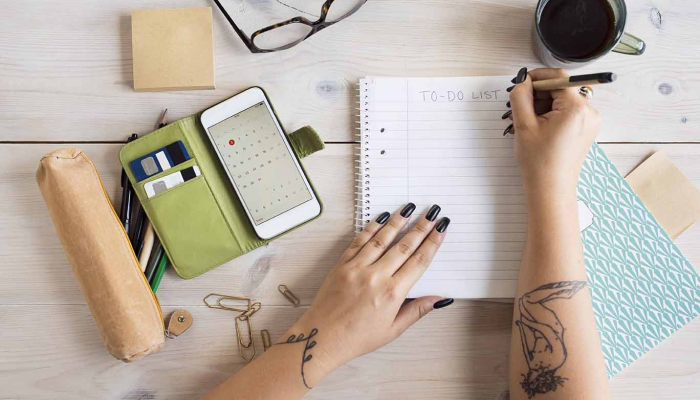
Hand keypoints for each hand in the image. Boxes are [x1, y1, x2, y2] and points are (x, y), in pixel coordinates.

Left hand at [283, 204, 451, 384]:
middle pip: (404, 246)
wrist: (322, 337)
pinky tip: (381, 219)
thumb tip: (439, 299)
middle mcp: (376, 277)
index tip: (441, 229)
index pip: (419, 261)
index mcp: (392, 294)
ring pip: (382, 239)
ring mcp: (357, 268)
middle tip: (432, 213)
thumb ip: (416, 311)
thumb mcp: (392, 330)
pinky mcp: (342, 265)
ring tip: (409, 209)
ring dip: (397, 222)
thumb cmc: (356, 337)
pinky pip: (359, 241)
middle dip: (421, 227)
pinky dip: (371, 228)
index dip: (432, 243)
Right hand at [508, 68, 600, 199]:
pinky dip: (553, 114)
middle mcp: (589, 112)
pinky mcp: (587, 129)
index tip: (522, 83)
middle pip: (561, 88)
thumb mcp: (524, 125)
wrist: (550, 188)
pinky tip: (541, 129)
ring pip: (563, 100)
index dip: (538, 77)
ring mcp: (590, 121)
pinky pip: (568, 112)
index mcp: (576, 108)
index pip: (558, 77)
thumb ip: (521, 96)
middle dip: (539, 95)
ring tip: (531, 125)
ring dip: (544, 106)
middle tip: (522, 110)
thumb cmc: (539, 162)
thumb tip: (522, 81)